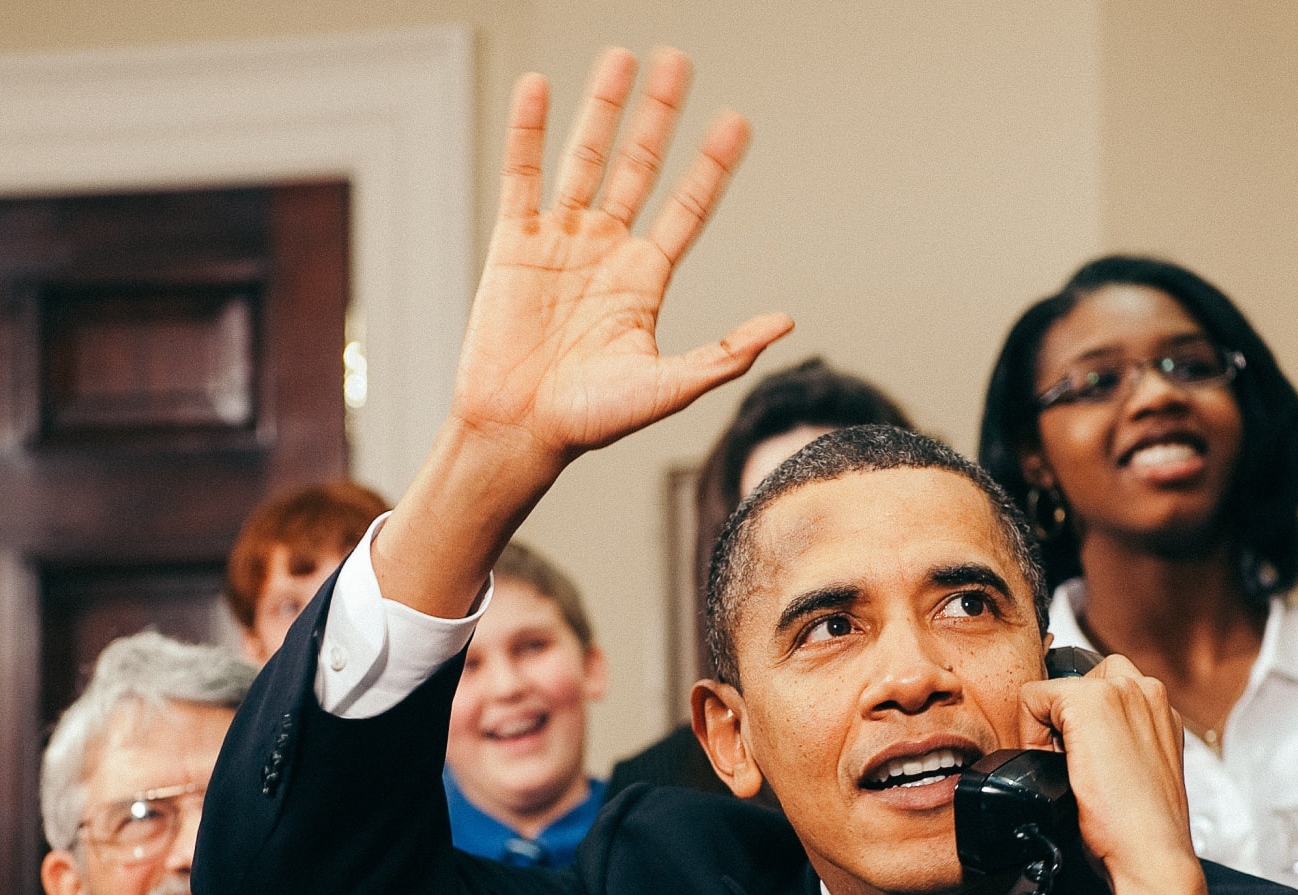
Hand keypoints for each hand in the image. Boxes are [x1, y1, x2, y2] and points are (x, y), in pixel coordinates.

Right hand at [378, 47, 792, 616]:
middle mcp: (606, 253)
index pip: (688, 208)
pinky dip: (527, 134)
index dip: (712, 166)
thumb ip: (724, 353)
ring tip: (620, 58)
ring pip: (584, 161)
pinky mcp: (513, 246)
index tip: (736, 122)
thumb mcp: (667, 388)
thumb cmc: (588, 422)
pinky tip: (537, 90)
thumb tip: (784, 323)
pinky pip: (521, 178)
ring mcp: (559, 244)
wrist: (517, 432)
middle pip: (639, 168)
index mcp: (644, 282)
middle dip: (659, 117)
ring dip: (602, 109)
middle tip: (678, 63)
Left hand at [1017, 655, 1210, 894]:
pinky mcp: (1091, 702)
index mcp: (1159, 709)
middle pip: (1077, 683)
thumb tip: (1077, 743)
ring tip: (1063, 766)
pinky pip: (1032, 696)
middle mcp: (1146, 690)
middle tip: (1067, 762)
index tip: (1082, 761)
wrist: (1150, 851)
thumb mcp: (1134, 770)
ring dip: (1047, 725)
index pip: (1100, 690)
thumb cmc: (1141, 827)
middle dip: (1063, 717)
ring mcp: (1121, 691)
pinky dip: (1029, 731)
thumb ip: (1116, 743)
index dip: (1078, 726)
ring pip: (1055, 689)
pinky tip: (1054, 764)